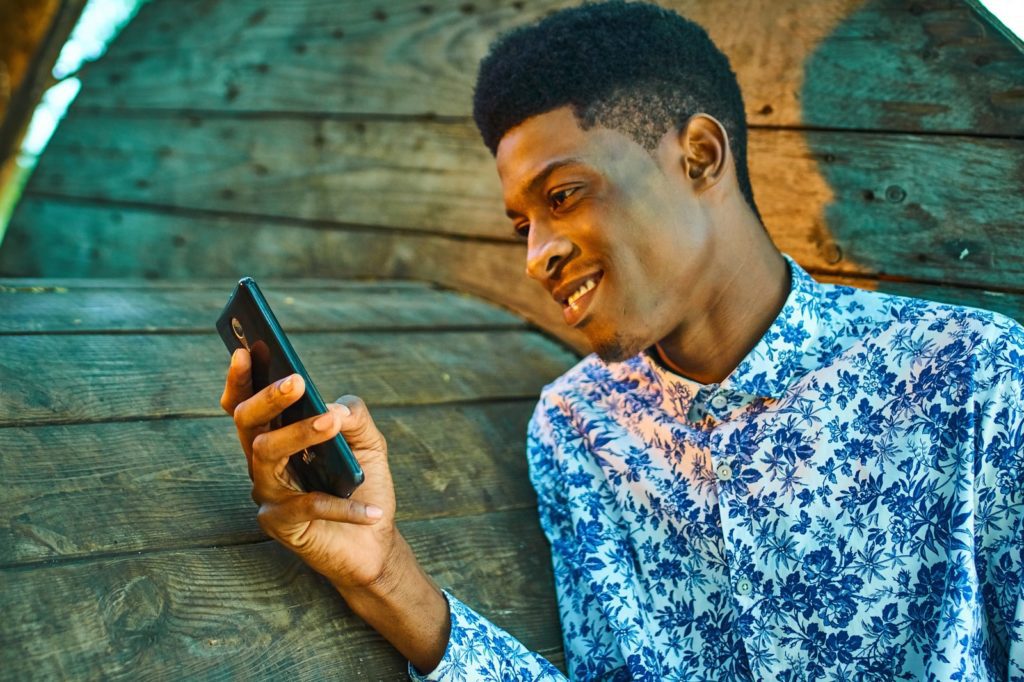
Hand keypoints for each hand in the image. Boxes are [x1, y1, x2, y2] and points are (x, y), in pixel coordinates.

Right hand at [220, 347, 398, 590]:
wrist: (374, 543)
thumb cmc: (364, 485)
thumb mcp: (368, 442)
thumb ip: (353, 415)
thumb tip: (333, 407)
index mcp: (277, 435)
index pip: (246, 404)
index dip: (240, 379)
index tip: (245, 350)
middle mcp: (264, 462)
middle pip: (247, 423)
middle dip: (269, 397)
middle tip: (296, 380)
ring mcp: (268, 494)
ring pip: (265, 455)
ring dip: (299, 434)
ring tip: (331, 423)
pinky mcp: (280, 526)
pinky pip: (306, 507)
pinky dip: (342, 506)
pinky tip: (370, 508)